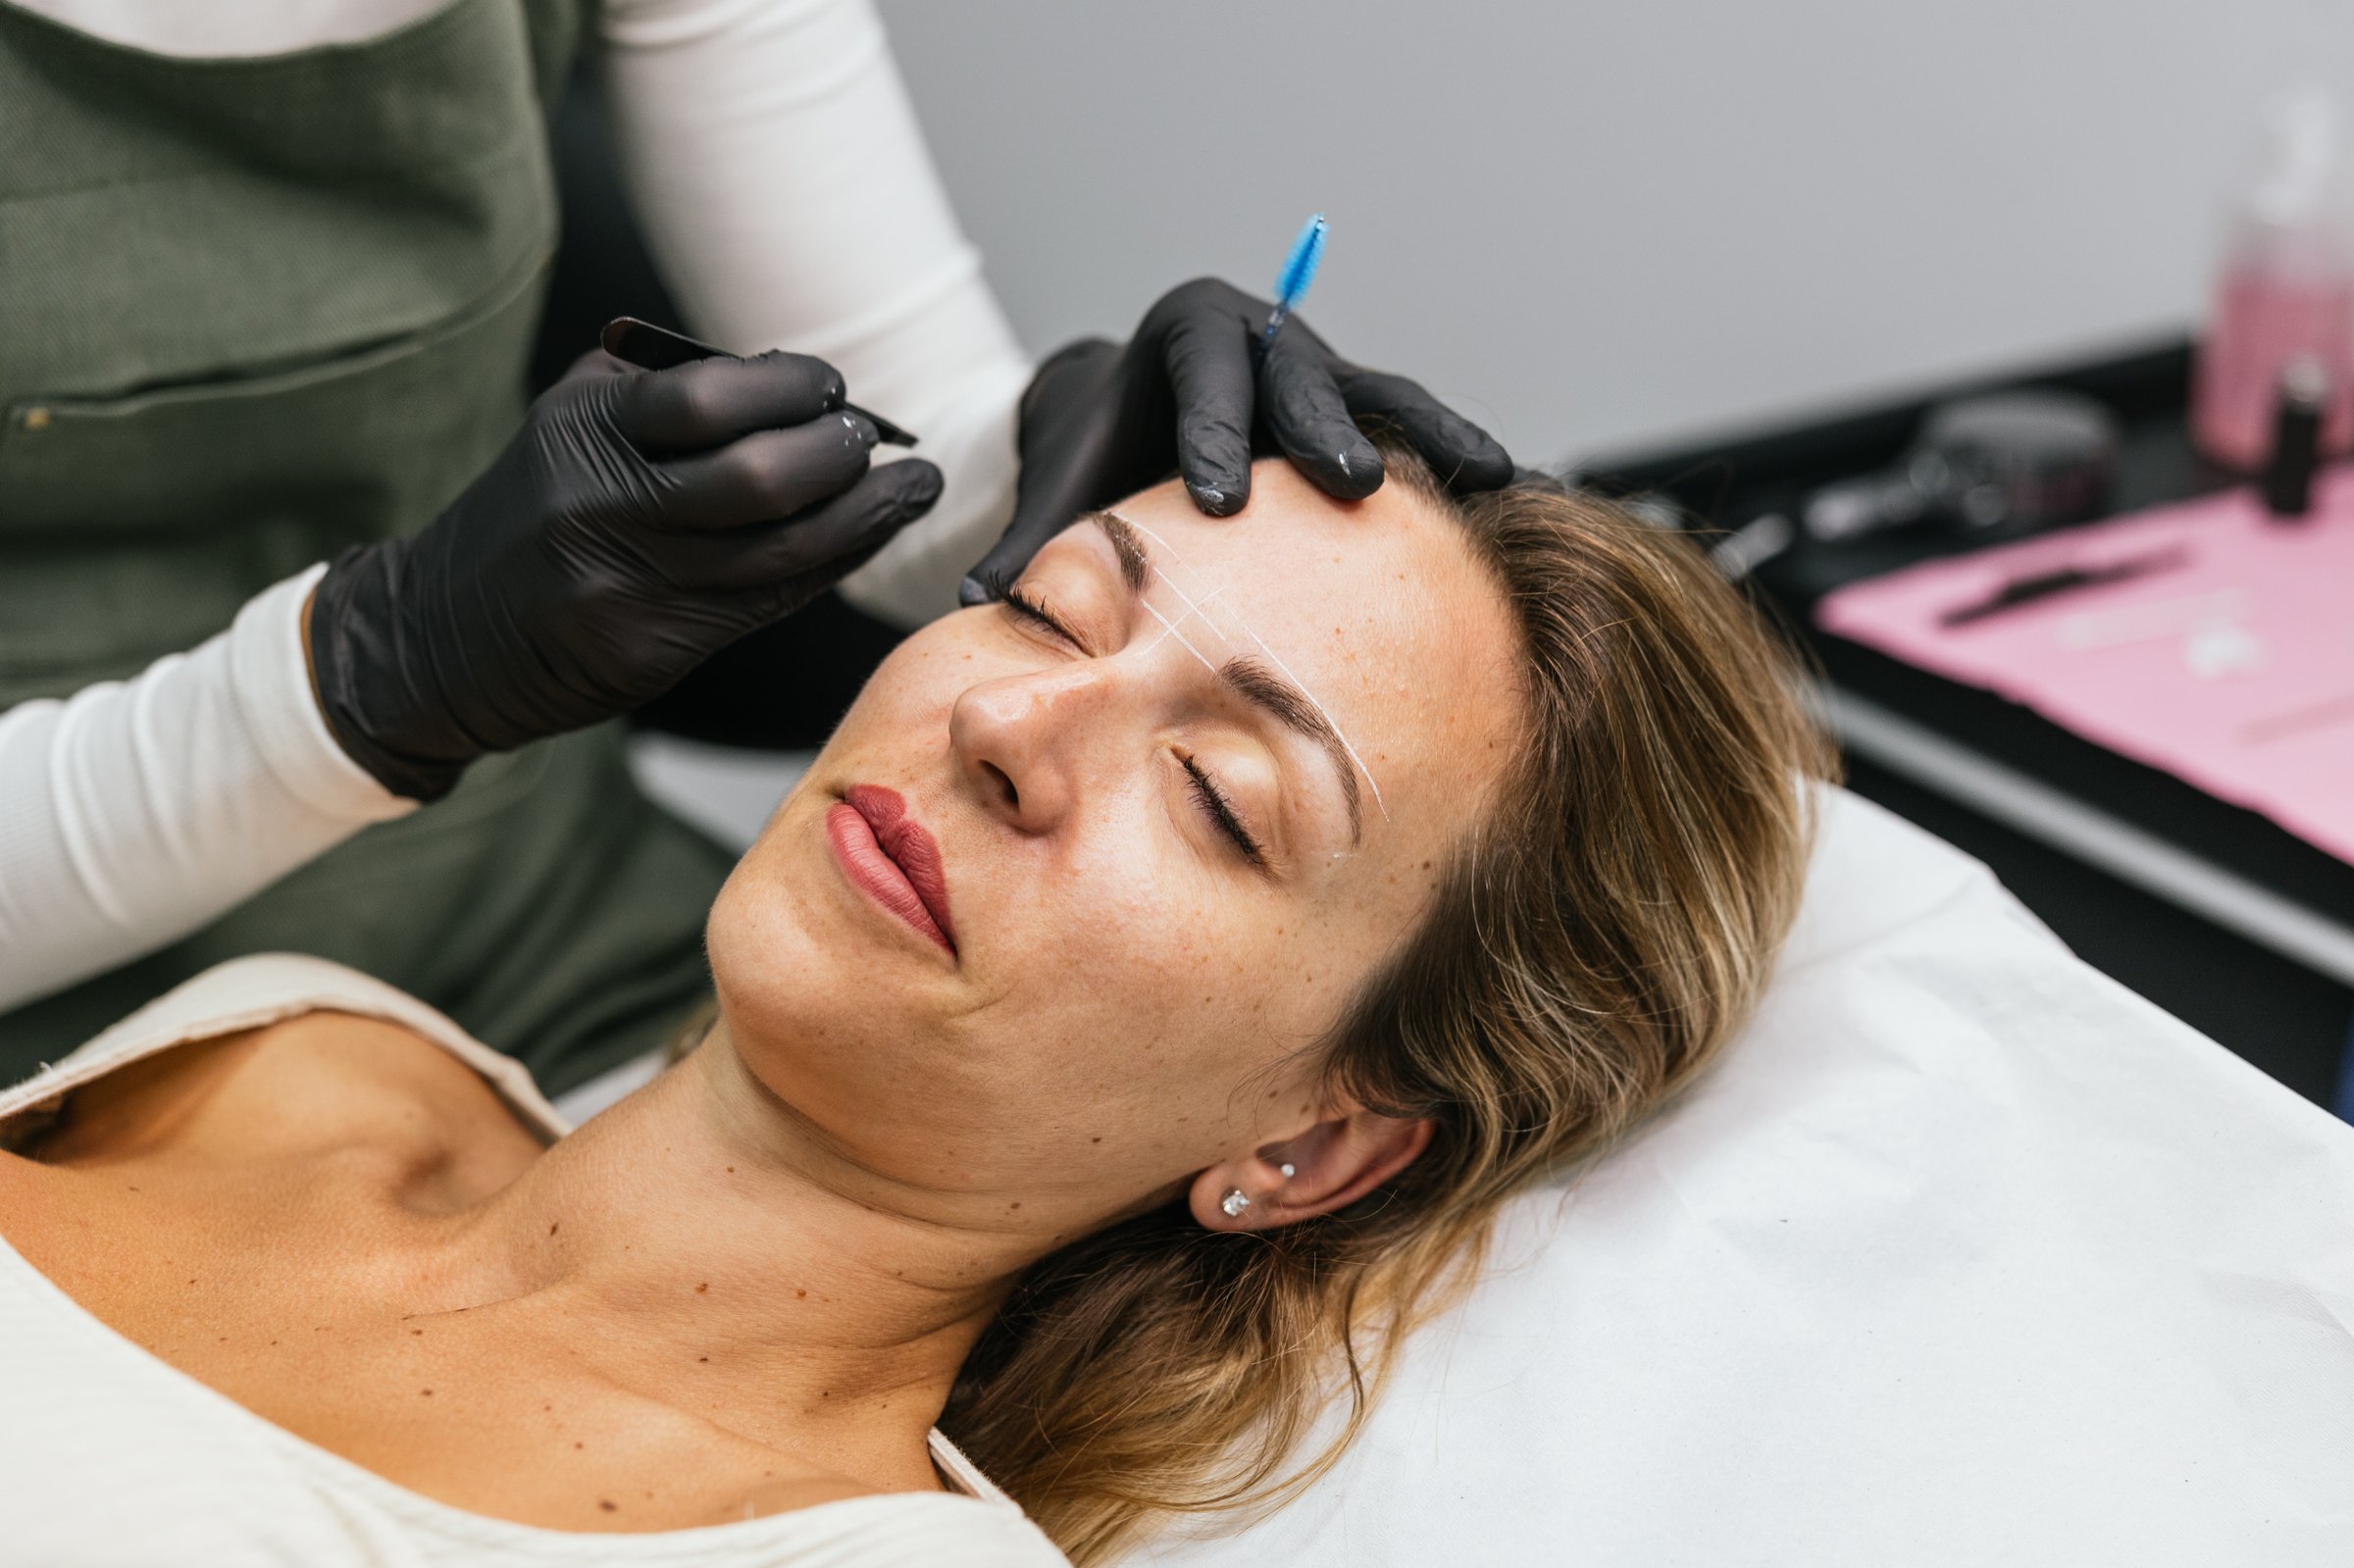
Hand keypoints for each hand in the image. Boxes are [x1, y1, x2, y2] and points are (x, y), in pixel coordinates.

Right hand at [309, 348, 942, 799]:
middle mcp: (603, 508)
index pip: (711, 398)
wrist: (441, 634)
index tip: (830, 385)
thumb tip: (787, 374)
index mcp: (582, 432)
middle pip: (760, 478)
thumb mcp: (571, 423)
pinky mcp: (652, 650)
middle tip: (876, 439)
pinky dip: (833, 564)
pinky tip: (870, 537)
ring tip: (913, 488)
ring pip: (782, 552)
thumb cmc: (535, 507)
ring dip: (866, 517)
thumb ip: (663, 385)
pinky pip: (770, 603)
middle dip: (839, 453)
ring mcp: (629, 587)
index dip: (790, 388)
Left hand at [960, 277, 1512, 601]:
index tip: (1216, 500)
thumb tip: (977, 606)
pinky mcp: (1369, 414)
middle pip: (1304, 374)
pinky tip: (1519, 505)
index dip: (1211, 438)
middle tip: (1352, 486)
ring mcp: (1328, 372)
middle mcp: (1268, 338)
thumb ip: (1030, 540)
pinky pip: (1425, 434)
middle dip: (1328, 430)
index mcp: (1189, 333)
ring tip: (1495, 477)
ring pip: (1388, 395)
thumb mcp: (1066, 480)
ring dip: (1439, 438)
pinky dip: (1465, 465)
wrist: (1149, 413)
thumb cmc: (1106, 446)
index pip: (1203, 381)